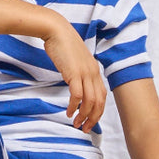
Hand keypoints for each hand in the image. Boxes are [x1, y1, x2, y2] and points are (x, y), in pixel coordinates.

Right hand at [42, 14, 105, 131]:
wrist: (56, 30)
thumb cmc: (62, 43)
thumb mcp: (75, 59)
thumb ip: (79, 71)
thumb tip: (76, 84)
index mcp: (94, 70)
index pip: (102, 96)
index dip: (97, 111)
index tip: (90, 121)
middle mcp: (93, 73)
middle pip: (99, 102)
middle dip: (93, 118)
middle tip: (85, 128)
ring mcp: (84, 73)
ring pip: (90, 101)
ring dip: (84, 115)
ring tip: (76, 123)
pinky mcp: (73, 73)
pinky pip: (77, 95)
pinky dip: (74, 106)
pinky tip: (69, 112)